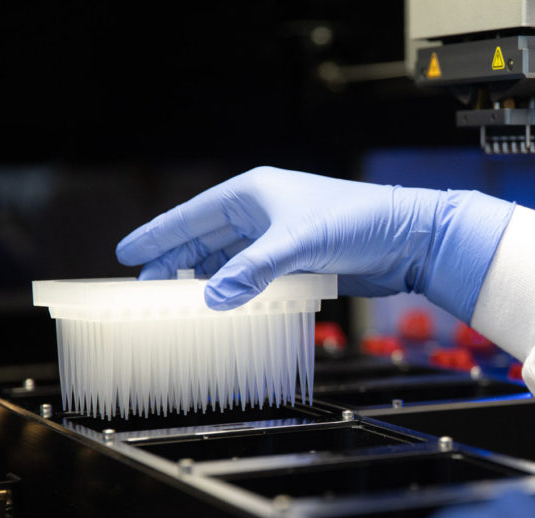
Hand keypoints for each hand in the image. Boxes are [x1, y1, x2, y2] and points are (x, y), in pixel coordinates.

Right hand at [114, 167, 514, 319]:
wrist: (408, 237)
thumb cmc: (357, 222)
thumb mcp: (299, 244)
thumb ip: (254, 270)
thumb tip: (211, 299)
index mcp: (254, 193)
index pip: (192, 215)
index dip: (158, 235)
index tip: (126, 252)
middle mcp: (262, 212)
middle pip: (205, 239)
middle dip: (174, 263)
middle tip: (144, 288)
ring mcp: (280, 238)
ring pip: (229, 260)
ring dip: (204, 280)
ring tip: (176, 303)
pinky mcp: (299, 261)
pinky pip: (255, 276)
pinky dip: (237, 290)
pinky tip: (223, 307)